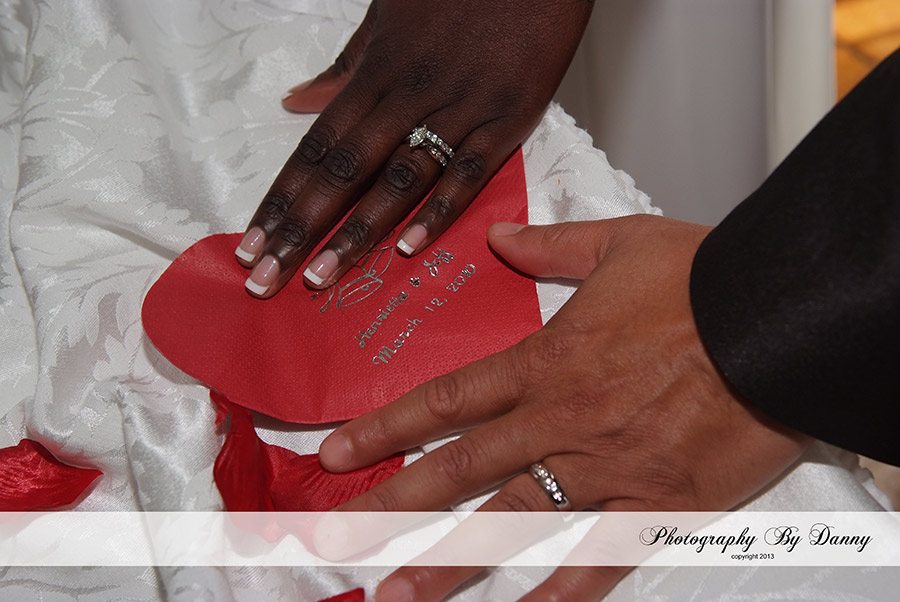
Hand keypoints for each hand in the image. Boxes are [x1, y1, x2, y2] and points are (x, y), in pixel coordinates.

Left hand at [235, 0, 593, 297]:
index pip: (318, 146)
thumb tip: (297, 100)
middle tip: (265, 277)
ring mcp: (460, 110)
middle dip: (300, 229)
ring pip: (397, 180)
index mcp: (378, 72)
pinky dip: (438, 212)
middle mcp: (411, 96)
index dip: (283, 197)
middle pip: (344, 171)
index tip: (252, 241)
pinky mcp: (508, 119)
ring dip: (356, 233)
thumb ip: (345, 66)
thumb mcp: (388, 16)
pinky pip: (468, 173)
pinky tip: (407, 250)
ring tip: (320, 278)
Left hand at [316, 216, 810, 600]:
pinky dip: (559, 593)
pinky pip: (598, 558)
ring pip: (512, 522)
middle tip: (334, 538)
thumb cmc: (703, 280)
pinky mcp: (655, 502)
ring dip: (450, 561)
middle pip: (458, 470)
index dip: (383, 429)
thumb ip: (551, 245)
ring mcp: (604, 468)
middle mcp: (560, 421)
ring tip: (397, 593)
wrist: (777, 317)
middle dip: (391, 505)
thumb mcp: (619, 242)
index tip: (334, 454)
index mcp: (545, 363)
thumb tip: (501, 235)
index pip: (445, 402)